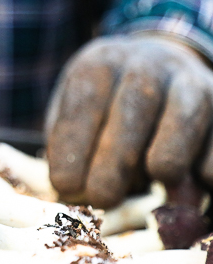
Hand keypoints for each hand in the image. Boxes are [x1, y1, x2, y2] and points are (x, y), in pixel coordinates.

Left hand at [46, 34, 212, 207]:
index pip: (85, 105)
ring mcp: (190, 84)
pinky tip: (187, 182)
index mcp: (100, 64)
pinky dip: (203, 175)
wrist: (158, 68)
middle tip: (102, 198)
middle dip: (112, 168)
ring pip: (180, 129)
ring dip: (162, 167)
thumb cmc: (103, 106)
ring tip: (149, 180)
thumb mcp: (74, 112)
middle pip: (131, 117)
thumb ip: (71, 150)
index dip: (72, 150)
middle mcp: (146, 66)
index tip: (65, 185)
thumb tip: (76, 198)